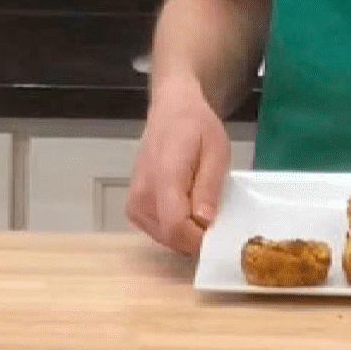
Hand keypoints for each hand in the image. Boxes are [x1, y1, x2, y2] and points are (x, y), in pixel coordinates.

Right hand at [124, 78, 230, 256]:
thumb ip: (209, 188)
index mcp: (164, 177)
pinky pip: (156, 231)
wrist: (171, 111)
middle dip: (196, 235)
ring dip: (186, 231)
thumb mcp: (216, 152)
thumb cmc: (197, 127)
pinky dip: (174, 227)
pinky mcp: (132, 207)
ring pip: (164, 238)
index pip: (175, 227)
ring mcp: (133, 202)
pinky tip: (185, 206)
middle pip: (170, 237)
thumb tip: (204, 222)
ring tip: (199, 203)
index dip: (199, 237)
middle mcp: (141, 194)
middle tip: (213, 213)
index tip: (218, 229)